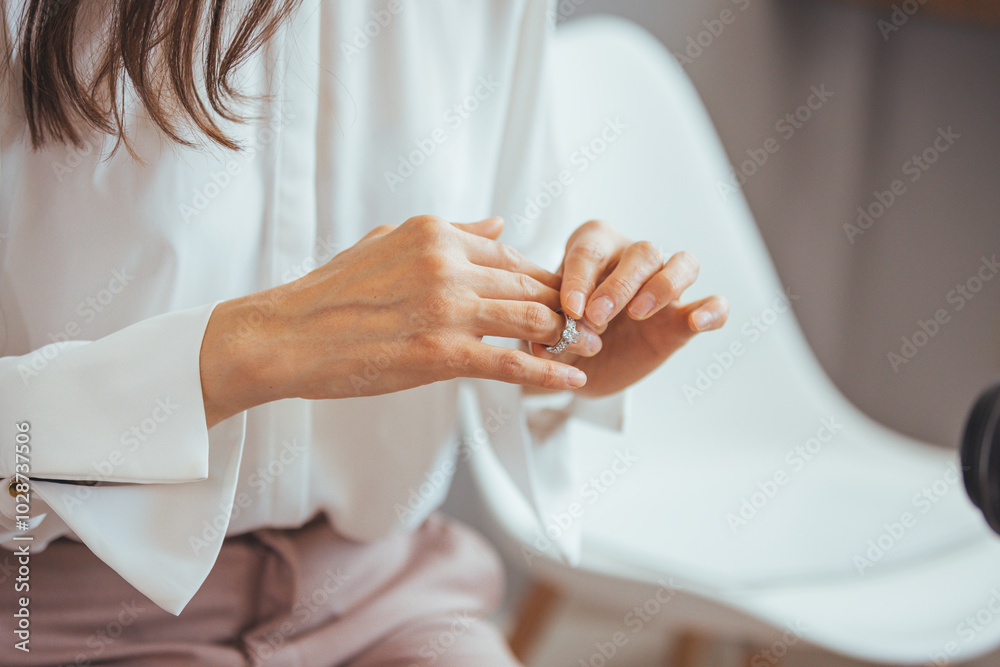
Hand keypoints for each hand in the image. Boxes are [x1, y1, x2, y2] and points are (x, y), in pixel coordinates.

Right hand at [200, 216, 594, 427]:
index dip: (540, 279)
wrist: (286, 336)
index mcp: (435, 233)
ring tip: (585, 347)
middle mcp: (447, 263)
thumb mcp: (389, 242)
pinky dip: (550, 370)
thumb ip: (450, 233)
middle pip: (530, 283)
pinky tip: (573, 377)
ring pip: (532, 317)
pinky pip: (512, 362)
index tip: (555, 298)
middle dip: (565, 306)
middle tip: (588, 323)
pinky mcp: (441, 354)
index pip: (510, 255)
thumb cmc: (331, 291)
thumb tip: (501, 225)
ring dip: (567, 335)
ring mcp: (446, 308)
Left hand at [527, 220, 728, 396]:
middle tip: (598, 316)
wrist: (583, 365)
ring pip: (682, 263)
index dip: (580, 278)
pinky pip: (714, 303)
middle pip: (642, 252)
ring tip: (638, 314)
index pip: (591, 251)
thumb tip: (540, 344)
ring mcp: (664, 285)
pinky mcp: (684, 317)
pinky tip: (697, 321)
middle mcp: (634, 258)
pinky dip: (712, 309)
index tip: (570, 308)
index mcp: (594, 247)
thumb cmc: (564, 333)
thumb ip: (546, 331)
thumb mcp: (548, 331)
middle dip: (619, 284)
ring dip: (662, 286)